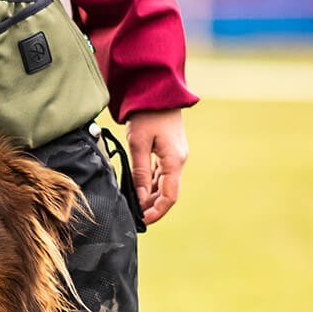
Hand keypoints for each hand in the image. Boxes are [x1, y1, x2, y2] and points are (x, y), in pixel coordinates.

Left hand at [124, 109, 187, 225]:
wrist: (158, 90)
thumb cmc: (147, 114)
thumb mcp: (138, 143)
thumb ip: (139, 171)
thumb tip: (139, 196)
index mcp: (174, 161)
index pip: (170, 196)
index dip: (157, 211)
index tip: (143, 221)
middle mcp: (179, 160)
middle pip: (167, 192)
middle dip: (152, 205)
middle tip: (134, 214)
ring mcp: (175, 155)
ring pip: (164, 183)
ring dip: (150, 194)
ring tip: (134, 203)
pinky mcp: (170, 149)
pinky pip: (162, 172)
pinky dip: (151, 182)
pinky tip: (139, 186)